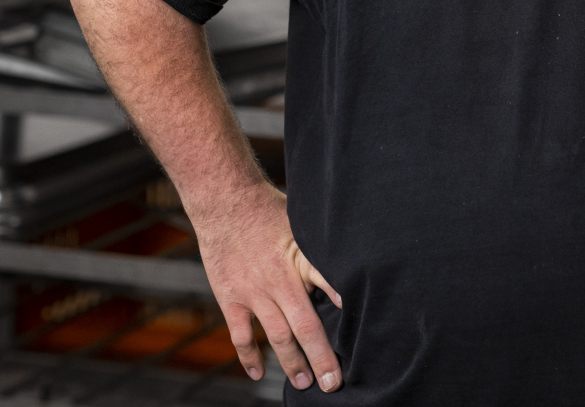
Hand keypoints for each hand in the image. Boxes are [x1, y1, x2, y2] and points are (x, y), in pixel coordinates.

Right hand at [190, 182, 342, 392]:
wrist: (225, 202)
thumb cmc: (269, 210)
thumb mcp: (304, 224)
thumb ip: (321, 251)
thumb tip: (351, 262)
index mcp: (301, 260)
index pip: (330, 289)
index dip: (344, 311)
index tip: (360, 335)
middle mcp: (279, 280)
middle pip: (305, 326)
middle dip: (321, 358)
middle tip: (333, 382)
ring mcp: (253, 292)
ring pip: (277, 335)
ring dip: (292, 362)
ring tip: (304, 382)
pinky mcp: (231, 298)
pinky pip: (241, 334)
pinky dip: (250, 356)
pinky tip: (259, 372)